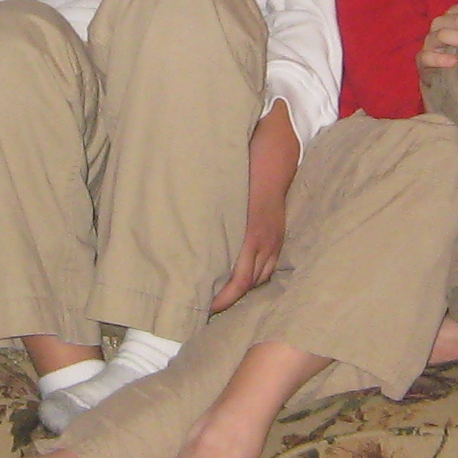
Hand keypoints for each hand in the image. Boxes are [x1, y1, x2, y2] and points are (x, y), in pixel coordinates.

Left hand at [211, 102, 298, 311]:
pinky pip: (269, 264)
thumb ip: (206, 217)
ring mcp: (275, 238)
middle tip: (203, 307)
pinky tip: (239, 276)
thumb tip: (179, 232)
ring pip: (260, 276)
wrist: (277, 150)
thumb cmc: (245, 166)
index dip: (221, 300)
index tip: (202, 307)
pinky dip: (254, 276)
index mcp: (251, 235)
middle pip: (248, 284)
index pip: (238, 282)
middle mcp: (266, 241)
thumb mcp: (221, 192)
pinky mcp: (278, 233)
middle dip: (228, 299)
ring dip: (241, 289)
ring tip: (219, 295)